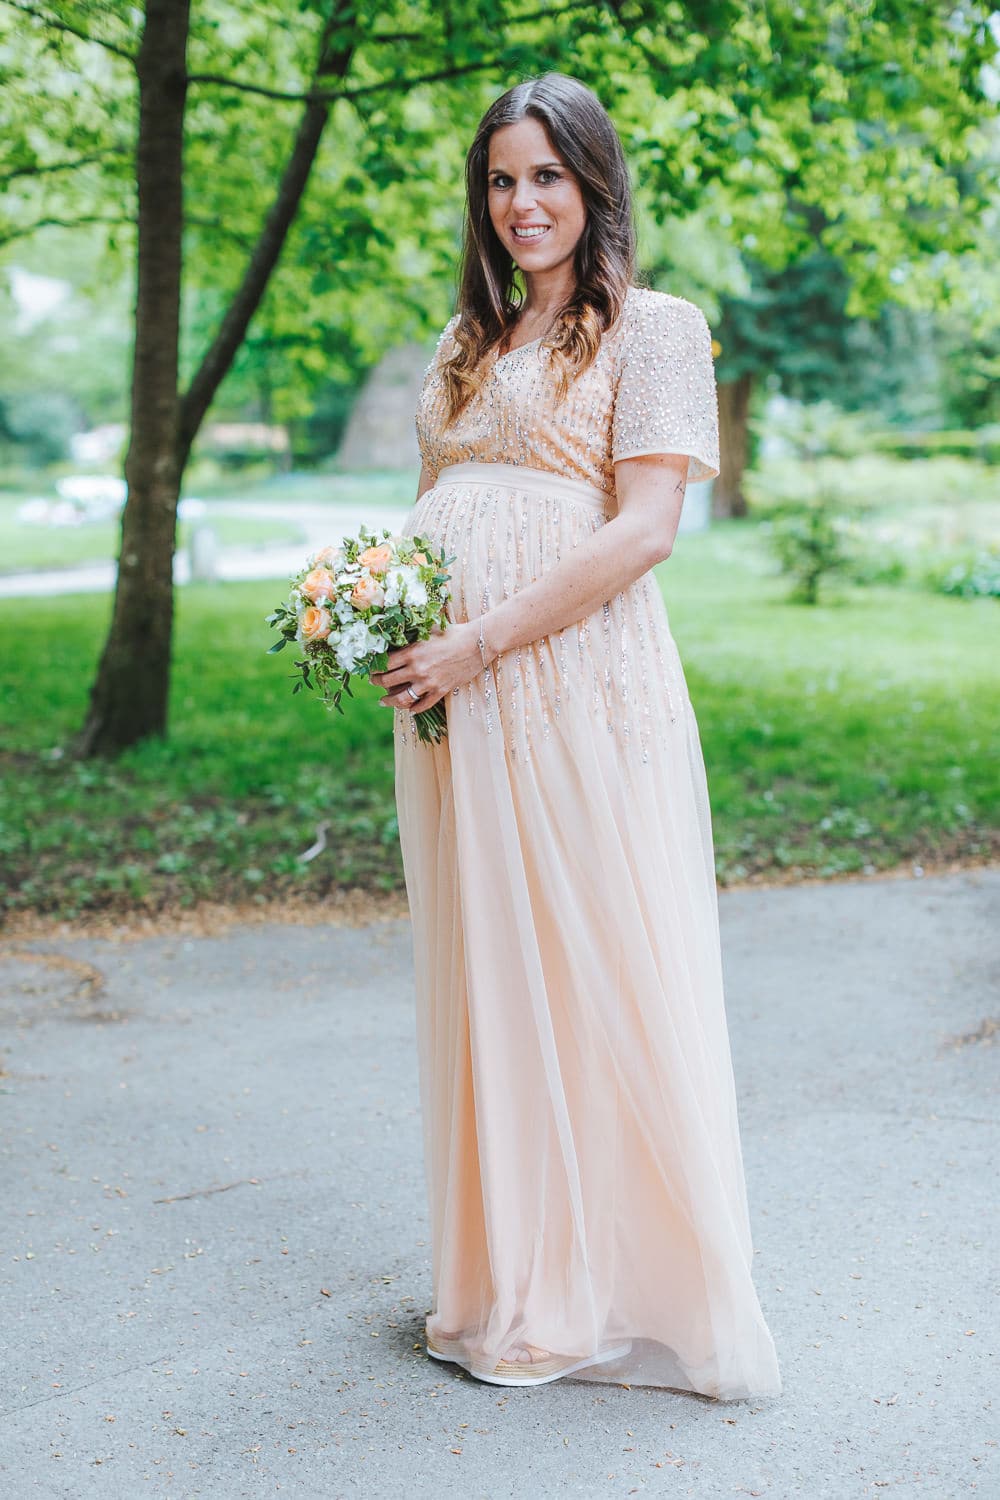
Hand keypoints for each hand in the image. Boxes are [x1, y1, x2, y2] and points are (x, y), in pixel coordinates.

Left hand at [370, 620, 485, 713]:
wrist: (477, 643)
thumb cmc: (453, 632)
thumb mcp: (429, 629)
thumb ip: (412, 635)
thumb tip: (396, 632)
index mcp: (412, 652)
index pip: (385, 664)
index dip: (374, 668)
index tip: (371, 668)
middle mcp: (418, 669)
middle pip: (388, 681)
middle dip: (377, 683)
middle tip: (374, 683)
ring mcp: (429, 683)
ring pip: (402, 698)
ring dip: (390, 701)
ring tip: (383, 701)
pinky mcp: (441, 691)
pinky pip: (423, 705)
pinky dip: (414, 708)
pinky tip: (409, 708)